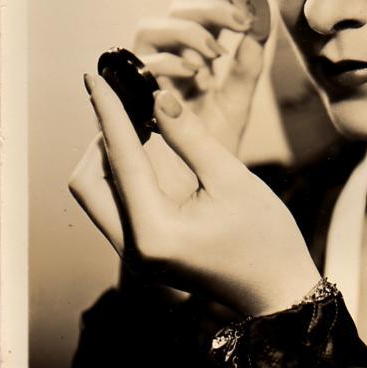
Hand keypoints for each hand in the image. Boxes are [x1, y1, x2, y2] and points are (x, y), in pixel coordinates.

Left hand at [69, 74, 320, 315]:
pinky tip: (147, 152)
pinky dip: (123, 176)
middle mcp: (133, 247)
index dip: (108, 112)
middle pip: (88, 183)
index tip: (94, 77)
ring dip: (110, 158)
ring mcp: (135, 254)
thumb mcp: (231, 179)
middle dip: (100, 140)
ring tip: (139, 125)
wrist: (279, 290)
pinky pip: (116, 206)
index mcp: (154, 231)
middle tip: (129, 107)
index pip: (119, 159)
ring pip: (97, 195)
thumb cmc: (265, 237)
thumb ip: (190, 137)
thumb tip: (158, 98)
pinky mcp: (144, 252)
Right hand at [133, 0, 264, 154]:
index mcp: (196, 51)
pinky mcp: (129, 93)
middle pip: (177, 9)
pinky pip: (139, 64)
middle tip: (241, 20)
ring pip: (150, 27)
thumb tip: (262, 23)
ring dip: (185, 32)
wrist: (194, 184)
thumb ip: (248, 65)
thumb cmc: (214, 142)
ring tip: (215, 53)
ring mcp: (146, 72)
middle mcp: (168, 55)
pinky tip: (196, 73)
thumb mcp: (237, 100)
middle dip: (209, 8)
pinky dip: (168, 61)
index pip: (203, 7)